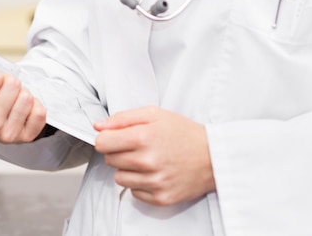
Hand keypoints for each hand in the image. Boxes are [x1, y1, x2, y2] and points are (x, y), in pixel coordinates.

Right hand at [0, 69, 46, 143]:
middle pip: (12, 84)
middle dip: (10, 82)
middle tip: (4, 91)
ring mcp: (9, 134)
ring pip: (26, 96)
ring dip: (23, 93)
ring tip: (13, 100)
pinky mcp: (27, 137)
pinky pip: (39, 111)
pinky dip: (35, 106)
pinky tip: (24, 111)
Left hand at [94, 106, 215, 205]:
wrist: (213, 156)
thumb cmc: (184, 133)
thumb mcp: (154, 114)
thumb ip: (123, 118)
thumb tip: (98, 127)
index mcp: (143, 137)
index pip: (102, 143)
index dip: (107, 139)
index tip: (116, 138)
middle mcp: (147, 161)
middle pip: (109, 160)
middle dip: (119, 152)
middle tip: (138, 147)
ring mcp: (154, 182)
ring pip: (119, 178)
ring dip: (128, 169)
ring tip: (147, 160)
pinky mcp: (161, 197)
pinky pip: (134, 193)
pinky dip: (140, 184)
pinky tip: (154, 173)